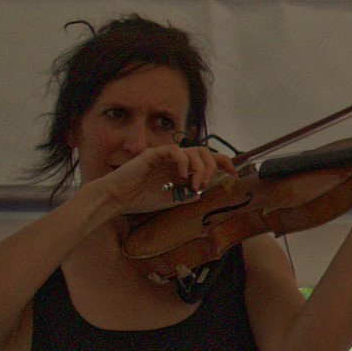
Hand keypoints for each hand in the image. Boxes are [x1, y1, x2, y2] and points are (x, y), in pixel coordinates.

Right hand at [99, 144, 234, 214]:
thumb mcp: (171, 200)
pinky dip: (184, 162)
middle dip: (213, 166)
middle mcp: (175, 160)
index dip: (223, 162)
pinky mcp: (153, 154)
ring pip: (194, 151)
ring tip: (195, 184)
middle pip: (205, 152)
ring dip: (200, 168)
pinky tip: (182, 175)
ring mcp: (165, 156)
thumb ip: (187, 195)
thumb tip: (203, 193)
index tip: (234, 172)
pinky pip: (175, 151)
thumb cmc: (141, 198)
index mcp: (181, 169)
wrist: (118, 198)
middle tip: (206, 183)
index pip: (207, 159)